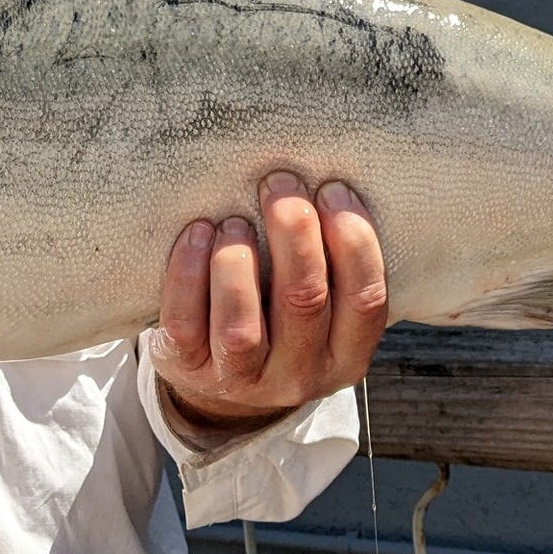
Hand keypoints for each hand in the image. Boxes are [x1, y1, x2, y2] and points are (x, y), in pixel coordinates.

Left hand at [151, 173, 387, 434]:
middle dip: (293, 234)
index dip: (354, 241)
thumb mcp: (322, 304)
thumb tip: (325, 175)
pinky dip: (188, 273)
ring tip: (234, 220)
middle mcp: (299, 374)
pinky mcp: (190, 368)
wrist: (222, 376)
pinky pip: (186, 323)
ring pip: (241, 327)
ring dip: (237, 262)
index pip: (366, 300)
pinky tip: (197, 233)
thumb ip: (331, 261)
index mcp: (345, 353)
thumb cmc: (280, 314)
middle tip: (279, 183)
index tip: (332, 188)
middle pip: (303, 302)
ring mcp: (242, 378)